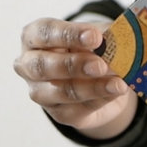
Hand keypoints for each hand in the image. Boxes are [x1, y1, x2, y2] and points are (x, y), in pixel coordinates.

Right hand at [13, 18, 136, 137]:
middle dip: (73, 65)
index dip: (69, 35)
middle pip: (42, 66)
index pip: (44, 32)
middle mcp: (29, 65)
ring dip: (91, 87)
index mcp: (33, 37)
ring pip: (60, 92)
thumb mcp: (97, 37)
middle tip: (100, 65)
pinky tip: (116, 91)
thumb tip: (115, 43)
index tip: (95, 36)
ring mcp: (40, 92)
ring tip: (117, 83)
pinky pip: (78, 109)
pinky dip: (100, 99)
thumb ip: (102, 38)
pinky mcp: (59, 114)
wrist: (100, 78)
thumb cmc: (91, 48)